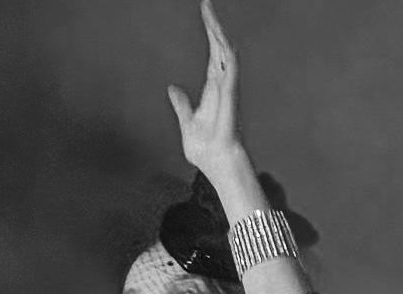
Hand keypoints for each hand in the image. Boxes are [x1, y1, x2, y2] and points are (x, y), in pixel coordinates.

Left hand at [168, 0, 241, 178]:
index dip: (210, 35)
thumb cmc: (206, 152)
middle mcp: (222, 88)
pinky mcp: (229, 100)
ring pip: (224, 55)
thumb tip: (172, 88)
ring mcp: (227, 93)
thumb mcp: (187, 124)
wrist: (216, 168)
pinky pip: (230, 73)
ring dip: (217, 35)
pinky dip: (227, 56)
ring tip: (209, 13)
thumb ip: (182, 106)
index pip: (212, 57)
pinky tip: (222, 40)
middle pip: (218, 50)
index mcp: (213, 91)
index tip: (205, 13)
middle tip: (206, 3)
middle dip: (213, 27)